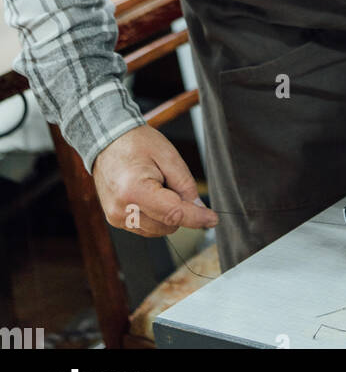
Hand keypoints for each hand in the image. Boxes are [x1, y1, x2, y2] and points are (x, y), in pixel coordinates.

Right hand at [93, 124, 218, 237]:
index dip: (196, 217)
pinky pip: (146, 227)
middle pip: (167, 225)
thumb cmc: (136, 143)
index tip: (212, 219)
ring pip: (158, 230)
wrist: (107, 140)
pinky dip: (155, 215)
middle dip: (178, 208)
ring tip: (155, 185)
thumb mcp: (168, 155)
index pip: (173, 213)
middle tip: (169, 181)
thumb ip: (185, 183)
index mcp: (134, 191)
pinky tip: (148, 194)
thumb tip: (199, 208)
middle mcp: (122, 210)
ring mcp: (116, 218)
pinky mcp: (115, 220)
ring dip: (166, 214)